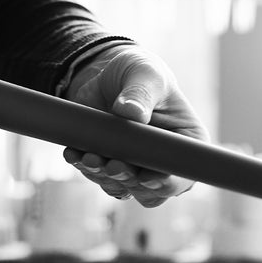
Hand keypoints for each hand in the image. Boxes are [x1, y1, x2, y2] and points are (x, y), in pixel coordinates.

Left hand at [62, 45, 208, 206]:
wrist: (108, 74)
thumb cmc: (139, 71)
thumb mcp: (144, 74)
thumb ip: (140, 93)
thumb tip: (130, 112)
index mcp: (187, 141)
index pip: (184, 174)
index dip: (166, 183)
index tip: (145, 178)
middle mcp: (164, 160)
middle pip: (150, 191)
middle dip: (129, 181)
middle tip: (113, 165)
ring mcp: (135, 165)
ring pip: (121, 188)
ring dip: (103, 177)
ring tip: (90, 157)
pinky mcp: (109, 163)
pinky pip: (97, 176)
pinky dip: (85, 167)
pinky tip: (75, 153)